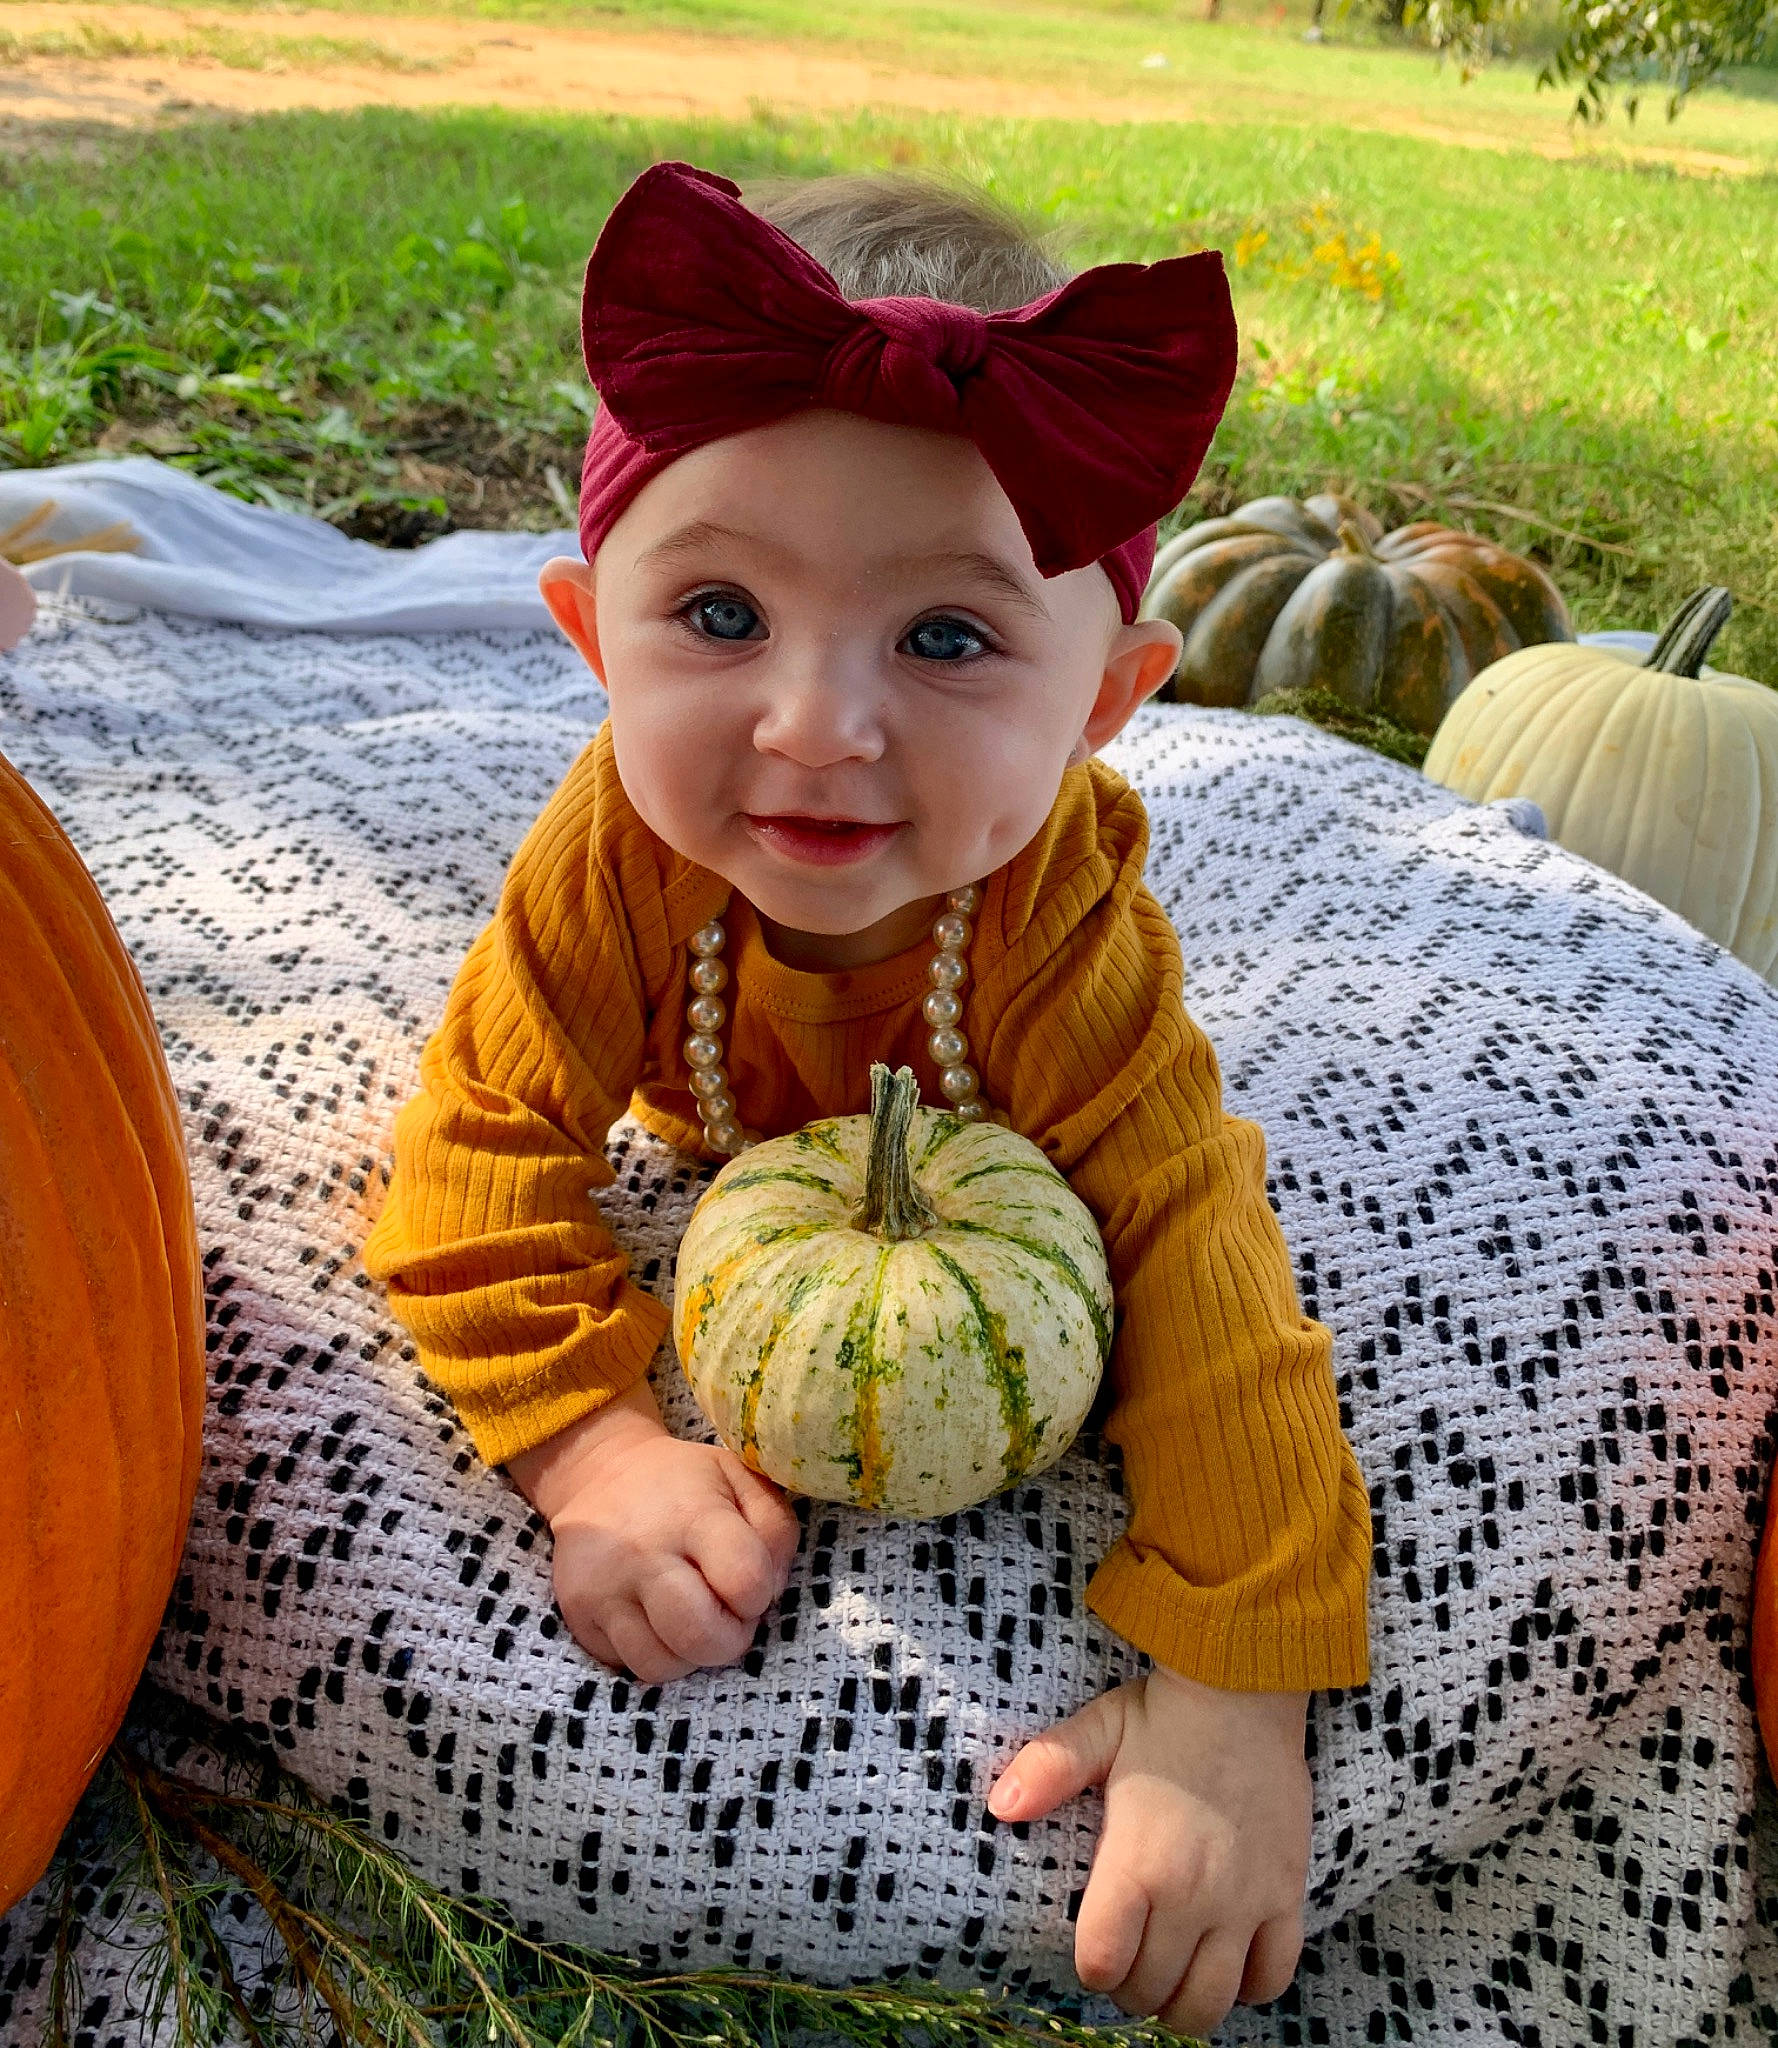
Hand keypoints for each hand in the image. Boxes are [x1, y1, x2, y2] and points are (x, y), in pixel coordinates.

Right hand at [505, 1380, 801, 1680]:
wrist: (598, 1474)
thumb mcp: (741, 1478)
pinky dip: (653, 1654)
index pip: (745, 1582)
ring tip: (691, 1617)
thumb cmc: (683, 1483)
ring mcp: (604, 1589)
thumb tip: (771, 1590)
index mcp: (693, 1515)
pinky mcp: (578, 1615)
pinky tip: (657, 1621)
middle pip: (702, 1638)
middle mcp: (643, 1554)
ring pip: (662, 1666)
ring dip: (690, 1655)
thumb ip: (775, 1529)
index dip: (759, 1595)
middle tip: (725, 1613)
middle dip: (730, 1640)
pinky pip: (628, 1666)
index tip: (749, 1582)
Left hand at [986, 1668, 1310, 2038]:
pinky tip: (1227, 1963)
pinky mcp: (1286, 1894)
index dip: (1092, 1967)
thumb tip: (1000, 1805)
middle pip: (1153, 1991)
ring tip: (1172, 1976)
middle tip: (1128, 1963)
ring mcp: (1245, 1900)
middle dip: (1131, 1990)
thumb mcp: (1099, 1730)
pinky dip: (1249, 1987)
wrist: (1247, 1692)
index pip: (1103, 1962)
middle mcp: (1192, 1894)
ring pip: (1212, 2001)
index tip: (1094, 1949)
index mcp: (1138, 1861)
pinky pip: (1273, 1975)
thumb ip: (1048, 1768)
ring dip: (1184, 2004)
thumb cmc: (1166, 1713)